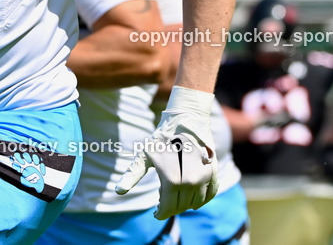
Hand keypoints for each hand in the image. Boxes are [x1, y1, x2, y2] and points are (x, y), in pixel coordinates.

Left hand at [115, 86, 218, 218]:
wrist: (186, 119)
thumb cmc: (162, 138)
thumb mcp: (144, 155)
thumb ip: (132, 175)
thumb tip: (118, 191)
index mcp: (172, 180)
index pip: (168, 208)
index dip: (161, 213)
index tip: (155, 213)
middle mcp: (191, 181)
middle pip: (181, 207)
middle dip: (171, 207)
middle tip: (162, 200)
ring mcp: (205, 177)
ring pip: (195, 203)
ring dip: (184, 203)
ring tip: (174, 193)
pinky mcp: (214, 173)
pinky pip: (209, 196)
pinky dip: (200, 199)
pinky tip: (190, 194)